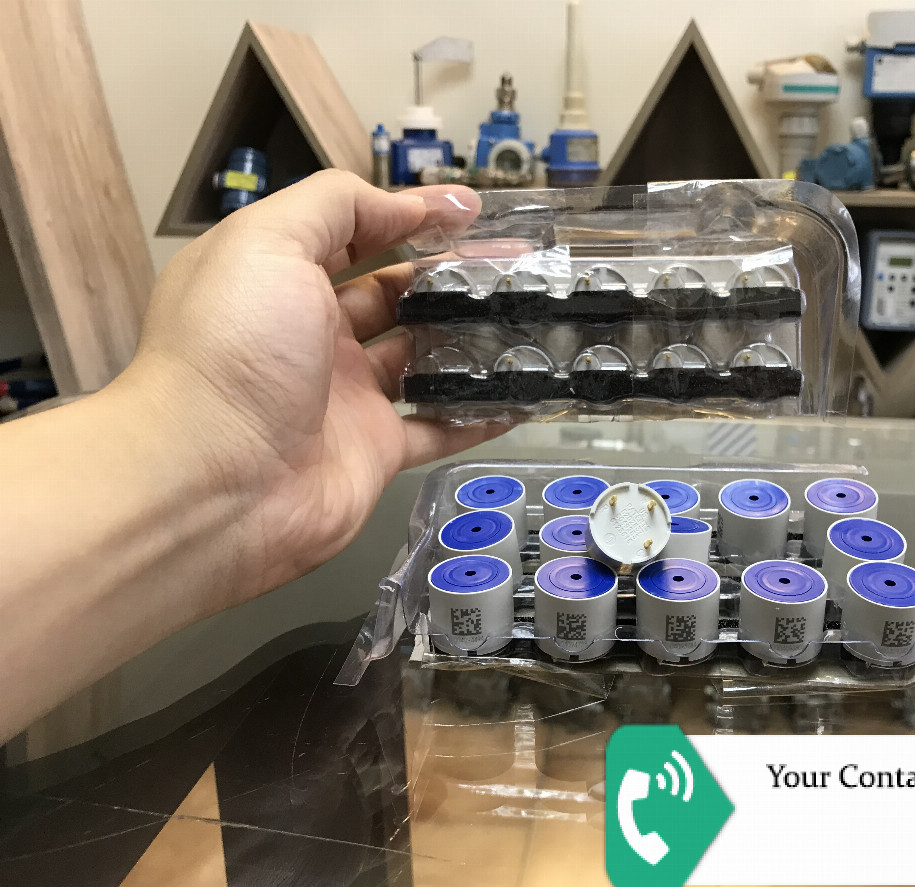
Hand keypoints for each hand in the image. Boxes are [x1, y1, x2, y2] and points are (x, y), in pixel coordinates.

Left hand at [124, 171, 503, 602]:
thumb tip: (405, 205)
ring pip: (423, 358)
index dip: (410, 214)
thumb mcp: (268, 243)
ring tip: (529, 318)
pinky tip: (522, 394)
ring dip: (471, 339)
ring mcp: (347, 396)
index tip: (472, 210)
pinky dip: (478, 413)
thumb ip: (336, 205)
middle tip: (517, 265)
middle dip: (453, 275)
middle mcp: (313, 334)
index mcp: (279, 278)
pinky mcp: (375, 451)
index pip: (354, 232)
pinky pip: (438, 427)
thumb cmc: (232, 351)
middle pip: (396, 293)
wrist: (213, 482)